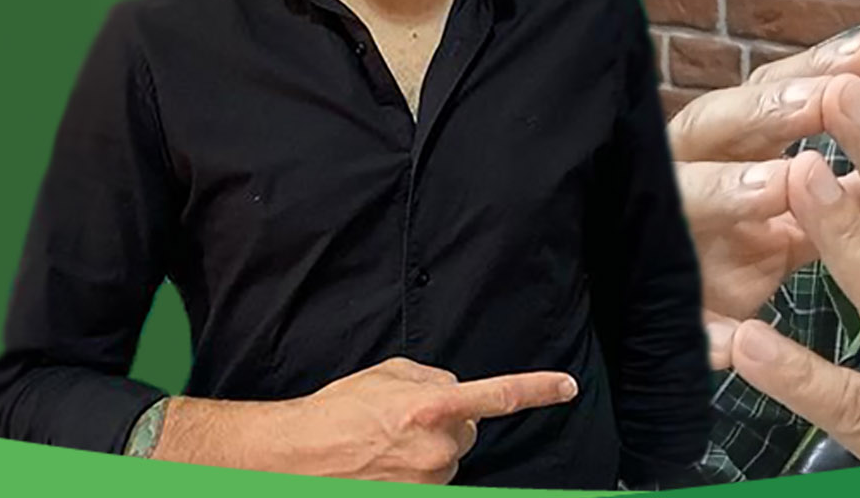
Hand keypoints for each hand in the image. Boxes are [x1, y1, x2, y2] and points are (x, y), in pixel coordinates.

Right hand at [155, 357, 577, 482]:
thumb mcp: (387, 374)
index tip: (567, 387)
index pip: (500, 395)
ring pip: (448, 461)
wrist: (293, 456)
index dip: (539, 389)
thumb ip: (433, 378)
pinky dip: (414, 473)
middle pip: (467, 432)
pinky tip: (384, 465)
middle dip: (446, 425)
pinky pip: (431, 481)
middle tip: (401, 424)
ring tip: (383, 447)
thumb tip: (456, 390)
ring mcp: (428, 480)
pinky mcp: (415, 497)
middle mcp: (437, 447)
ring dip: (427, 453)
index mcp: (433, 406)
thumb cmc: (336, 413)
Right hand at [667, 30, 859, 367]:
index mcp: (730, 143)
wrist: (683, 315)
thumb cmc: (750, 240)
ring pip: (682, 202)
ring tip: (779, 185)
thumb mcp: (811, 206)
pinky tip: (731, 342)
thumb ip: (857, 179)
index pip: (770, 90)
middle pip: (714, 124)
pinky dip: (702, 329)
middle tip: (825, 99)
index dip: (818, 68)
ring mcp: (668, 240)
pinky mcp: (669, 310)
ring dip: (727, 190)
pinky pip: (677, 318)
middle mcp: (689, 177)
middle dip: (768, 109)